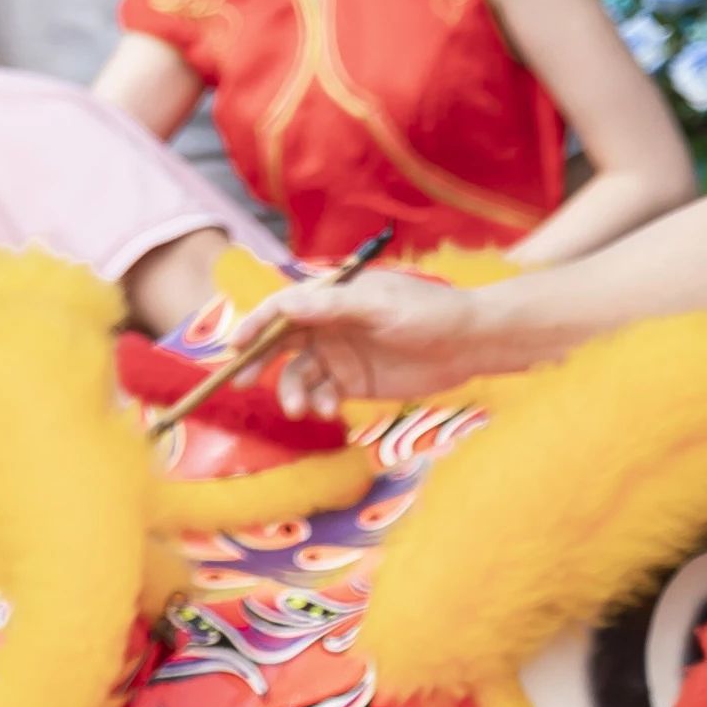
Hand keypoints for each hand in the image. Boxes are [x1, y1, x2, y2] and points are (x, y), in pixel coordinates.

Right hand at [223, 269, 508, 408]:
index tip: (236, 345)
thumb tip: (286, 305)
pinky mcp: (353, 382)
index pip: (283, 307)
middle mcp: (329, 324)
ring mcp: (339, 355)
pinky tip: (328, 409)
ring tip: (301, 408)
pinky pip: (322, 393)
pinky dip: (317, 402)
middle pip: (280, 342)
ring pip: (299, 374)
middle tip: (243, 380)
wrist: (470, 343)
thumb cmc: (429, 313)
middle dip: (259, 361)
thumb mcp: (381, 305)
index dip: (256, 323)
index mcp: (333, 297)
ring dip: (293, 390)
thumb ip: (333, 306)